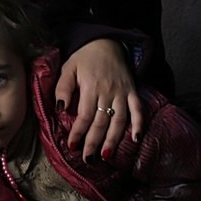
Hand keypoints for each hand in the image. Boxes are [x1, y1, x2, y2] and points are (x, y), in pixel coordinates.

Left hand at [57, 37, 142, 159]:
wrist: (106, 41)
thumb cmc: (84, 58)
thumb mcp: (68, 68)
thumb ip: (63, 88)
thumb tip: (61, 110)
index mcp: (91, 86)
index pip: (85, 115)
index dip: (79, 132)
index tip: (72, 146)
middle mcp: (108, 91)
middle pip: (101, 121)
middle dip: (94, 142)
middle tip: (88, 159)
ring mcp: (122, 92)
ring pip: (120, 119)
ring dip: (113, 138)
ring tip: (106, 155)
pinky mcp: (132, 91)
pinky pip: (138, 109)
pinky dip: (139, 123)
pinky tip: (136, 139)